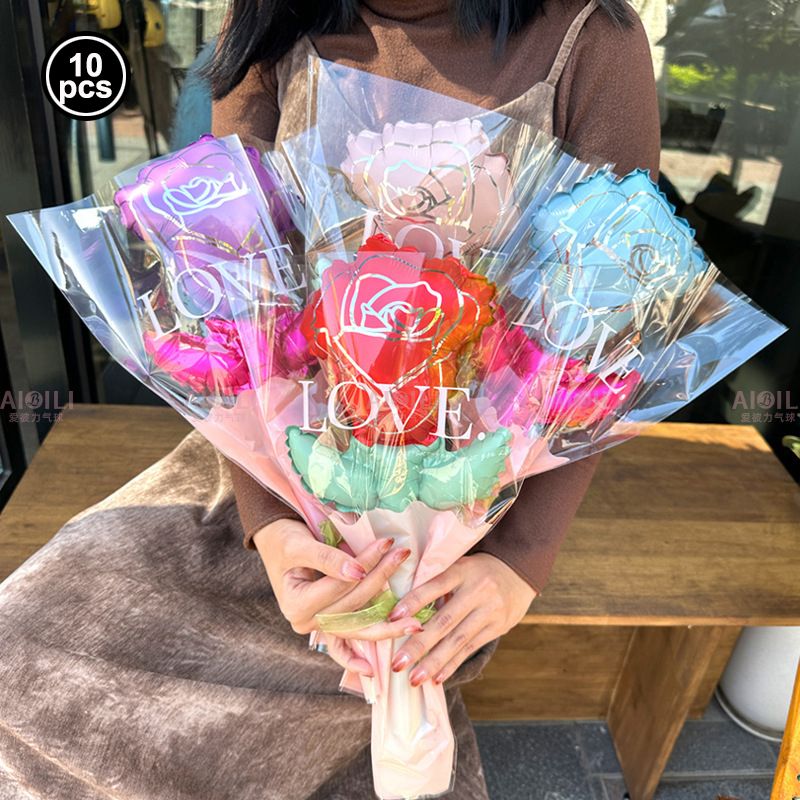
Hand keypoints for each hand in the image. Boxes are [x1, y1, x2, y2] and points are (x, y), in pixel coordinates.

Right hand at [253, 519, 422, 675]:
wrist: (276, 545)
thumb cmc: (285, 542)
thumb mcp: (300, 546)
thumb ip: (327, 559)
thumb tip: (358, 572)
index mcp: (296, 605)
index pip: (338, 585)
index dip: (363, 565)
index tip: (385, 544)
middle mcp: (306, 622)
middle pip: (352, 605)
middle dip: (380, 578)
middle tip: (402, 554)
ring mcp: (319, 627)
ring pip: (356, 629)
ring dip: (387, 626)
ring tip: (415, 624)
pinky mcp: (329, 626)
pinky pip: (345, 645)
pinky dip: (355, 658)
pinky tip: (372, 671)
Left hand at [387, 553, 535, 685]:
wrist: (518, 571)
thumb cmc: (477, 569)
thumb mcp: (460, 566)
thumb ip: (438, 582)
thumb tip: (406, 608)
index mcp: (462, 571)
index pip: (434, 586)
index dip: (413, 602)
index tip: (392, 618)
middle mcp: (477, 591)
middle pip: (445, 620)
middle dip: (419, 644)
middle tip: (397, 663)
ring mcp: (489, 611)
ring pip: (458, 640)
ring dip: (434, 662)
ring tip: (414, 678)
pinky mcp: (497, 627)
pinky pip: (470, 648)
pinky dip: (452, 664)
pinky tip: (437, 677)